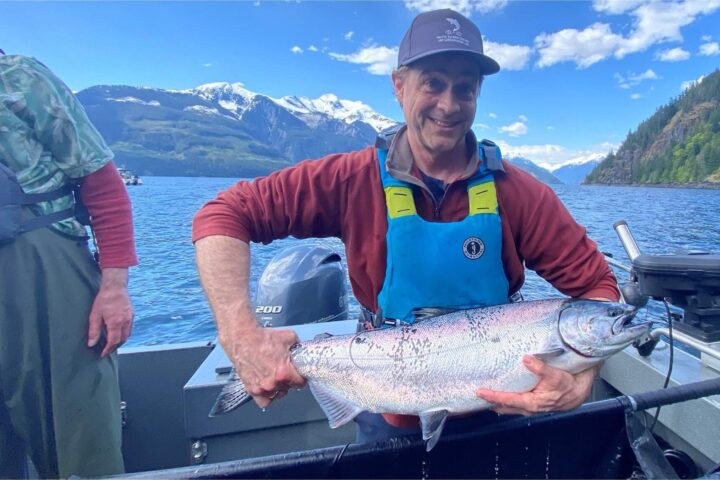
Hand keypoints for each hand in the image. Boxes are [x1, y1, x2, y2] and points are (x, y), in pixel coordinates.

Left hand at [88, 268, 133, 357]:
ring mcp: (130, 318)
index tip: (103, 354)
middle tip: (107, 350)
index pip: (113, 342)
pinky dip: (124, 334)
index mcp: (115, 323)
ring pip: (127, 335)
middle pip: (122, 340)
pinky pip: (130, 329)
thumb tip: (91, 344)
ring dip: (120, 341)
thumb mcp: (95, 315)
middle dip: (114, 347)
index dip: (108, 350)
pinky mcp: (132, 315)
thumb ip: (94, 331)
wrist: (116, 287)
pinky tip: (118, 333)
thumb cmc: (104, 299)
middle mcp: (125, 322)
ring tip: (112, 344)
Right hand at [222, 321, 306, 408]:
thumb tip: (302, 352)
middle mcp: (273, 383)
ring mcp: (262, 388)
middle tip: (285, 371)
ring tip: (276, 377)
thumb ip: (298, 347)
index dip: (301, 377)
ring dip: (279, 388)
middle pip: (289, 388)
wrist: (243, 339)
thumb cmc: (263, 338)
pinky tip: (268, 388)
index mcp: (284, 373)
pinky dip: (268, 397)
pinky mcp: (252, 389)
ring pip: (278, 394)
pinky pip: (264, 401)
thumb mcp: (289, 337)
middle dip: (289, 380)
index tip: (299, 374)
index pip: (301, 383)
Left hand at [476, 355, 597, 415]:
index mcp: (532, 403)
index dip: (493, 396)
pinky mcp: (531, 404)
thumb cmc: (567, 385)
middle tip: (474, 395)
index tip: (480, 392)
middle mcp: (528, 408)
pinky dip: (504, 400)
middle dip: (489, 402)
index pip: (508, 400)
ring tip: (482, 395)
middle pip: (504, 407)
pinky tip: (498, 394)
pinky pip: (513, 404)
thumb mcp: (556, 375)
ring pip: (508, 407)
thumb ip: (541, 368)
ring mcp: (529, 407)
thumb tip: (527, 359)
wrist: (578, 393)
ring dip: (495, 402)